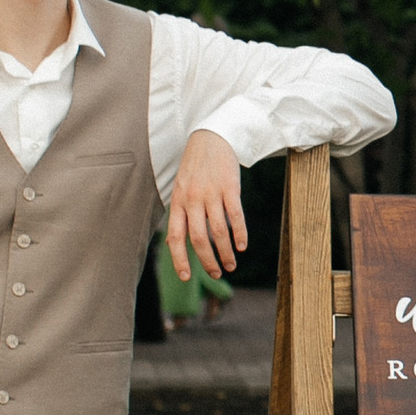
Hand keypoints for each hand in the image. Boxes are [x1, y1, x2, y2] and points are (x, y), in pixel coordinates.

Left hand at [167, 129, 246, 281]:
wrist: (211, 137)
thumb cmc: (195, 167)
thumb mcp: (181, 190)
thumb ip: (179, 215)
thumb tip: (173, 243)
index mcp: (178, 202)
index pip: (176, 238)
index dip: (180, 259)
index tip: (187, 277)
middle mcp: (192, 199)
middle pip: (199, 238)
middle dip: (208, 260)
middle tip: (217, 273)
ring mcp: (211, 193)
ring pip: (218, 230)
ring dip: (226, 251)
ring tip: (231, 264)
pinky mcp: (230, 186)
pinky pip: (235, 215)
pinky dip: (240, 233)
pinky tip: (242, 245)